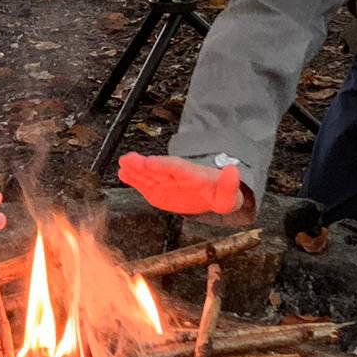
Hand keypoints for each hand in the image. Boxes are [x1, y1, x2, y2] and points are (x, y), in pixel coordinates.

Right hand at [118, 154, 245, 215]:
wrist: (209, 196)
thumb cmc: (219, 195)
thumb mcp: (228, 196)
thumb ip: (229, 185)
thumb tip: (233, 171)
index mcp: (193, 176)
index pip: (177, 168)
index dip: (163, 165)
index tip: (151, 162)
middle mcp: (176, 176)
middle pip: (159, 168)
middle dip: (144, 165)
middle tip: (129, 159)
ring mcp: (165, 182)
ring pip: (149, 174)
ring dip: (135, 169)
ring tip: (123, 163)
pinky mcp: (157, 190)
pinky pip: (144, 184)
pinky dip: (133, 179)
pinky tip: (122, 173)